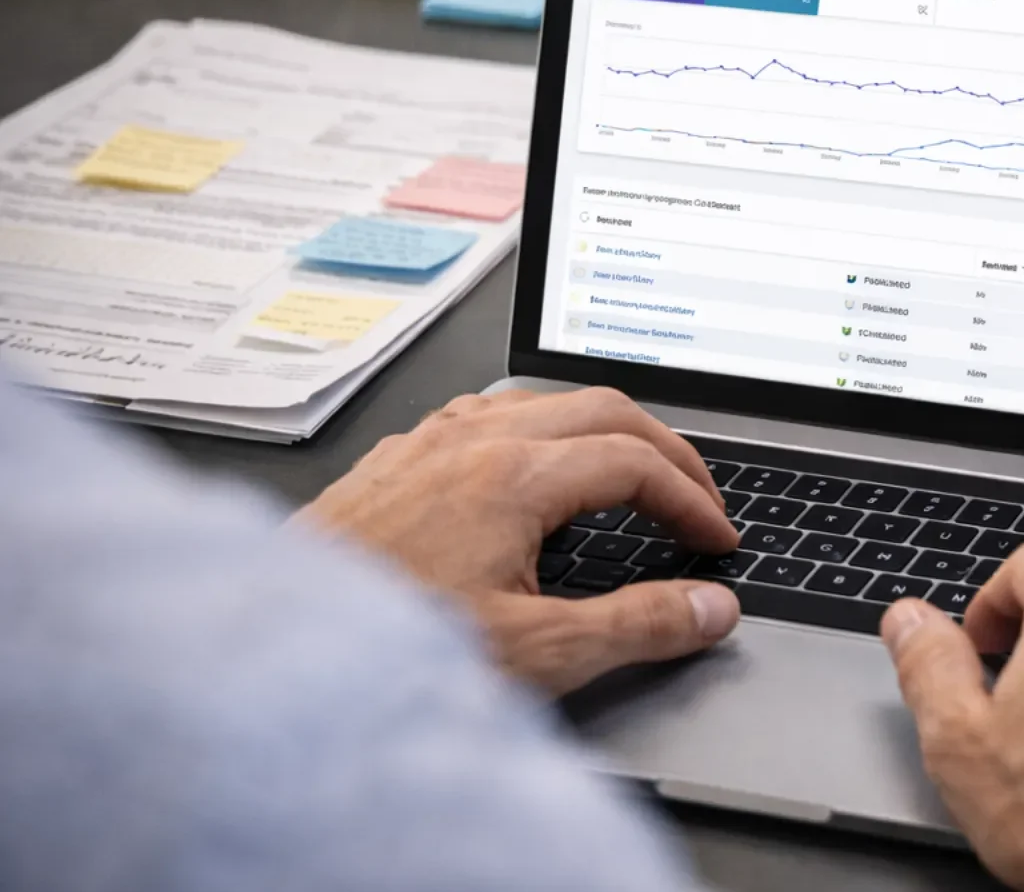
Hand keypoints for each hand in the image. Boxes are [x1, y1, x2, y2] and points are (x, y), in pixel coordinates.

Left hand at [293, 387, 740, 694]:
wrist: (265, 663)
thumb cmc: (383, 655)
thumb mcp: (536, 654)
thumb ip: (638, 625)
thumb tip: (708, 609)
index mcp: (512, 476)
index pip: (636, 463)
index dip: (692, 500)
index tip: (716, 541)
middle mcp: (467, 443)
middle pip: (600, 408)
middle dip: (665, 449)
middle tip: (696, 496)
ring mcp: (421, 447)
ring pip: (537, 402)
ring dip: (599, 430)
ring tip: (628, 472)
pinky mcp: (386, 466)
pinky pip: (479, 417)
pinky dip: (534, 432)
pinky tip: (527, 468)